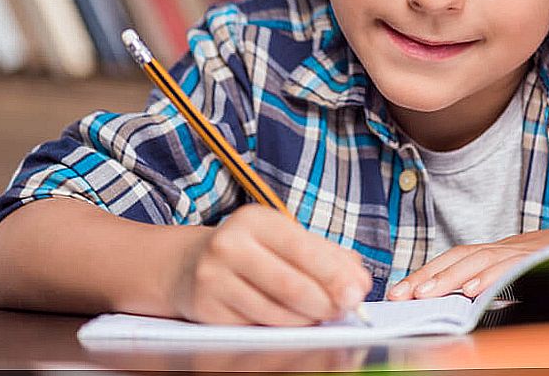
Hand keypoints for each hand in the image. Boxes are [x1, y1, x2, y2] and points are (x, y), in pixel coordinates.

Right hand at [168, 203, 371, 325]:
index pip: (303, 249)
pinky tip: (293, 321)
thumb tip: (359, 280)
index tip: (358, 292)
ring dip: (307, 320)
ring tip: (321, 314)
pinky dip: (282, 328)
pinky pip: (256, 327)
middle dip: (326, 302)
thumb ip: (327, 255)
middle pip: (290, 285)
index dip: (334, 274)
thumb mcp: (285, 238)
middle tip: (345, 309)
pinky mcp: (206, 309)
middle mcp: (229, 245)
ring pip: (275, 312)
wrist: (189, 264)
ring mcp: (213, 278)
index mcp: (255, 220)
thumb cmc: (252, 250)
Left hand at [386, 232, 548, 300]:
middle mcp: (509, 248)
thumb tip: (464, 306)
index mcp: (500, 252)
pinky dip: (491, 278)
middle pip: (461, 256)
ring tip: (426, 294)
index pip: (456, 257)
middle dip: (428, 275)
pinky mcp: (543, 259)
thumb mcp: (524, 275)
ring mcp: (525, 251)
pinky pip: (513, 267)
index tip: (399, 292)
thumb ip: (496, 287)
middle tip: (402, 295)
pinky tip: (474, 292)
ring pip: (481, 259)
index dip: (427, 272)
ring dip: (450, 277)